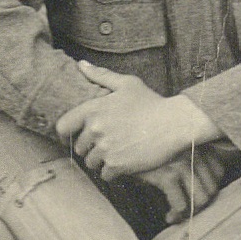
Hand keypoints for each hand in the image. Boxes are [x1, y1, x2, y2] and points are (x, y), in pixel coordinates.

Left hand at [59, 86, 214, 178]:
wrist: (178, 122)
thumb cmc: (153, 102)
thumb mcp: (128, 84)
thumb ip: (101, 75)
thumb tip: (79, 64)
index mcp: (92, 110)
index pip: (62, 128)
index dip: (67, 135)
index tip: (75, 139)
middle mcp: (95, 130)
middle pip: (79, 149)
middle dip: (91, 148)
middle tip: (110, 144)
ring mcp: (105, 148)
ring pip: (91, 163)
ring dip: (102, 161)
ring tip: (119, 153)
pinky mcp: (117, 164)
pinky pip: (105, 175)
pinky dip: (114, 172)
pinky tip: (127, 162)